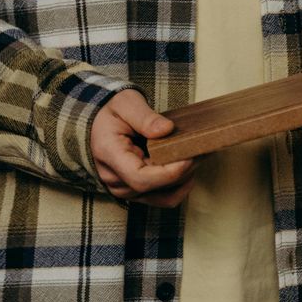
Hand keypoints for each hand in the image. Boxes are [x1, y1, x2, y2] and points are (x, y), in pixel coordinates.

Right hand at [89, 90, 196, 207]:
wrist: (98, 123)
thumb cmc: (112, 112)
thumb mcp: (126, 103)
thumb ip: (144, 117)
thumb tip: (166, 129)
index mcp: (109, 156)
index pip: (140, 178)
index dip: (169, 172)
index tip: (190, 157)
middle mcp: (115, 180)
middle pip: (156, 188)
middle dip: (184, 171)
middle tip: (203, 148)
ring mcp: (125, 190)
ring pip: (164, 197)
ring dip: (185, 179)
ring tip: (198, 155)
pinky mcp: (136, 192)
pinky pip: (163, 197)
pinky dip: (180, 184)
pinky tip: (188, 165)